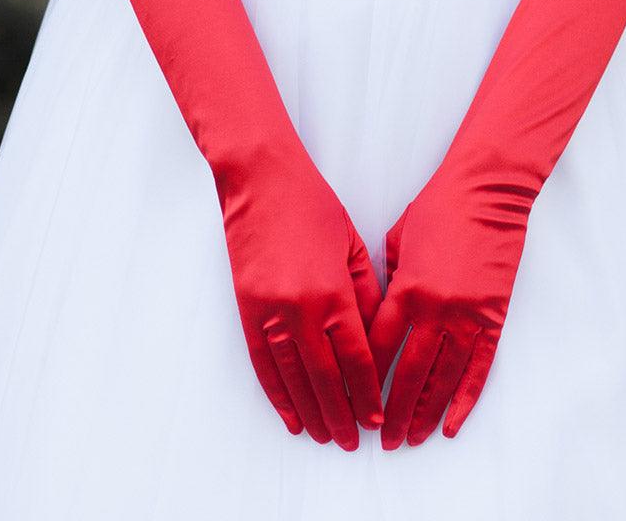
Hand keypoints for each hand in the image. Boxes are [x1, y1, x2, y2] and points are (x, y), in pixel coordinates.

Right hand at [223, 140, 384, 450]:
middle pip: (326, 379)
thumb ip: (367, 295)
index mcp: (334, 294)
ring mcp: (269, 314)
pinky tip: (290, 415)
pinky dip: (277, 394)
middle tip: (353, 440)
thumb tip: (375, 338)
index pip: (356, 359)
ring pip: (294, 379)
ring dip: (312, 412)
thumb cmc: (314, 208)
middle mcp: (300, 312)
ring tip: (326, 436)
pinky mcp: (247, 311)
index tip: (378, 416)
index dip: (368, 392)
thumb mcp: (352, 248)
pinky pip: (263, 364)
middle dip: (343, 413)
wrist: (261, 184)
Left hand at [367, 151, 533, 448]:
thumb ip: (386, 282)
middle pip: (409, 374)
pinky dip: (464, 400)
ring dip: (425, 414)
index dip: (365, 379)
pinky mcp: (493, 317)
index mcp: (406, 289)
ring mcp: (468, 316)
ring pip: (443, 379)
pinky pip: (478, 368)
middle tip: (381, 440)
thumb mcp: (396, 241)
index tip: (352, 401)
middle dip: (393, 411)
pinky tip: (452, 424)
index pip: (379, 347)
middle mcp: (436, 309)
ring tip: (412, 441)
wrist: (487, 193)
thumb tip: (377, 314)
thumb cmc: (437, 209)